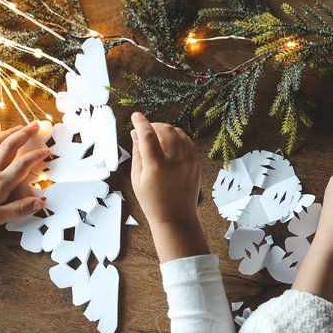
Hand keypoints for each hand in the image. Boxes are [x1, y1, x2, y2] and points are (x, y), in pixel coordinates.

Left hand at [0, 123, 48, 237]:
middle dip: (24, 134)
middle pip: (10, 146)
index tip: (46, 151)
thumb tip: (40, 203)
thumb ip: (20, 209)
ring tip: (21, 126)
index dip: (36, 156)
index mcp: (1, 182)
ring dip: (9, 131)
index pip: (23, 164)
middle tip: (36, 125)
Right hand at [130, 112, 207, 262]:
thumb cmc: (152, 201)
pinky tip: (170, 145)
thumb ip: (137, 153)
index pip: (148, 135)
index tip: (135, 116)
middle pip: (166, 129)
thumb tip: (135, 133)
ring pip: (179, 132)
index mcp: (156, 166)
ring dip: (167, 130)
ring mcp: (189, 161)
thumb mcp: (137, 178)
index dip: (140, 122)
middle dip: (155, 125)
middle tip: (146, 129)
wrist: (176, 217)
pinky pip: (188, 141)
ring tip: (157, 138)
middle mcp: (175, 161)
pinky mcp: (196, 163)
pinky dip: (178, 138)